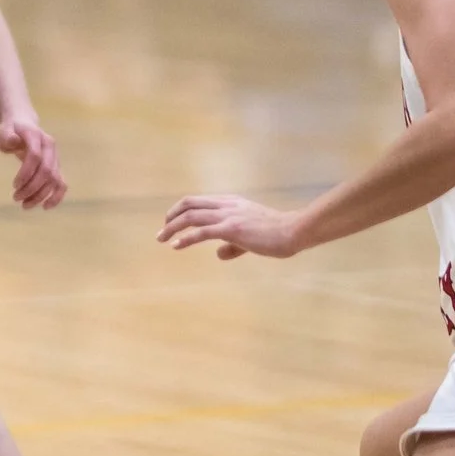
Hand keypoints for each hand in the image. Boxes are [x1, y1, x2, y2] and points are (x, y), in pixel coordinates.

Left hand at [0, 112, 63, 208]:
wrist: (23, 125)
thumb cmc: (10, 130)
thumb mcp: (3, 131)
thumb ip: (7, 137)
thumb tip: (14, 141)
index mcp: (36, 136)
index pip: (35, 156)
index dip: (26, 173)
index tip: (14, 185)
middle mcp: (49, 147)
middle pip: (46, 170)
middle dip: (32, 188)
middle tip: (16, 198)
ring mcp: (55, 157)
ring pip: (54, 179)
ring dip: (40, 195)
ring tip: (25, 205)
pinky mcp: (56, 167)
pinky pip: (61, 183)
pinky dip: (56, 196)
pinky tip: (46, 207)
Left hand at [158, 192, 301, 260]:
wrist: (292, 231)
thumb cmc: (276, 234)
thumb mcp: (251, 237)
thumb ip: (233, 245)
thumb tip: (218, 254)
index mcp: (231, 202)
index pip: (199, 201)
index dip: (182, 210)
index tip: (172, 222)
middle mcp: (227, 205)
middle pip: (189, 203)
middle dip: (172, 216)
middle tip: (162, 230)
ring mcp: (228, 216)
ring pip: (191, 216)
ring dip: (172, 227)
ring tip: (161, 238)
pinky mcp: (231, 229)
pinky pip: (201, 233)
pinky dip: (185, 238)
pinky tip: (176, 246)